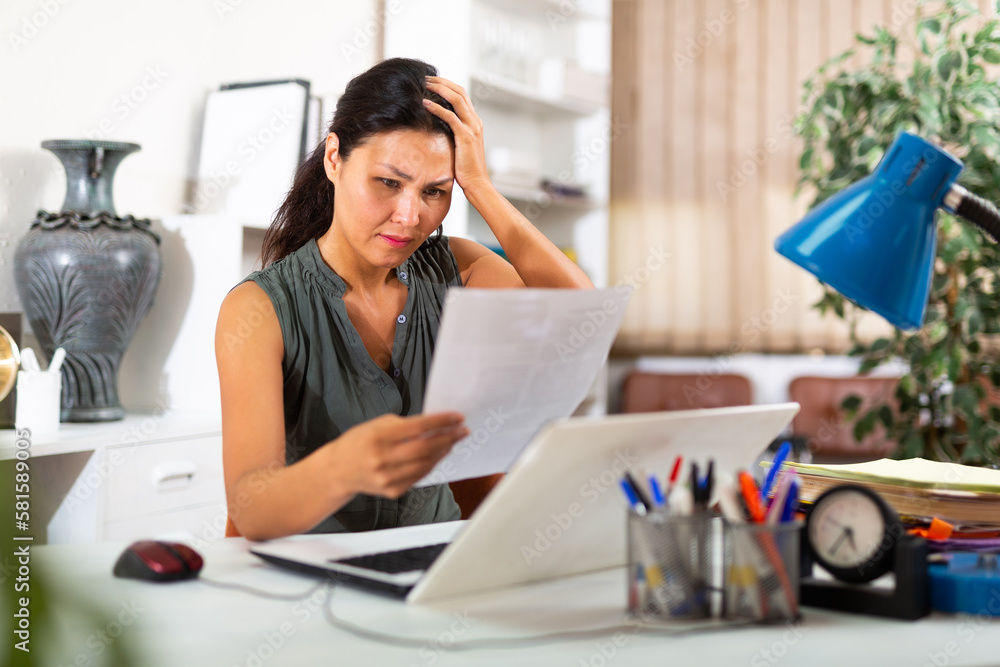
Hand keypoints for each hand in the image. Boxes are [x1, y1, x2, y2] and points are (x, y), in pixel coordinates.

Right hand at [330, 412, 467, 497]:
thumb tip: (435, 426)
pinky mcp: (392, 491)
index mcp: (379, 437)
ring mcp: (387, 478)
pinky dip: (431, 465)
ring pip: (426, 464)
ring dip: (443, 452)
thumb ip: (405, 425)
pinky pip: (419, 477)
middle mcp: (382, 459)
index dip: (441, 422)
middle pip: (426, 448)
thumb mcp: (378, 425)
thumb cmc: (359, 442)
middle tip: (462, 431)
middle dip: (449, 438)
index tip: (458, 417)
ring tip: (452, 441)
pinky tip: (438, 455)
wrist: (338, 470)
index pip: (418, 428)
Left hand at [423, 76, 491, 192]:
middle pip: (459, 91)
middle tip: (425, 78)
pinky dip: (437, 108)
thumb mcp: (459, 146)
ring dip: (439, 89)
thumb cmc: (466, 168)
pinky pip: (450, 116)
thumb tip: (437, 127)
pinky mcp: (465, 136)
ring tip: (424, 85)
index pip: (462, 95)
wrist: (477, 183)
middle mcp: (475, 121)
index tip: (432, 82)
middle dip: (442, 82)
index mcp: (474, 122)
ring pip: (457, 99)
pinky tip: (425, 104)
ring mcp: (472, 128)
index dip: (447, 85)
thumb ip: (453, 133)